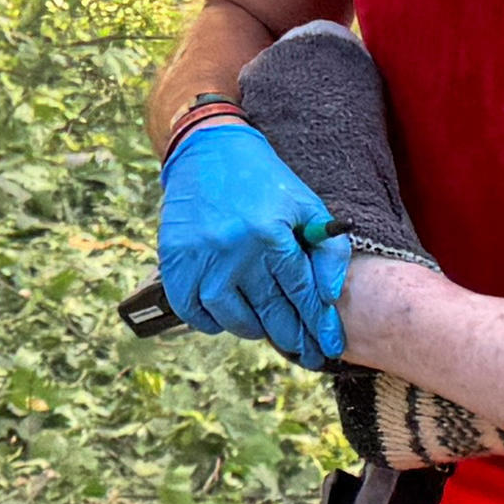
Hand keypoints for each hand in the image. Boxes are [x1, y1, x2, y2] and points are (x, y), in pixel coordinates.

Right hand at [157, 121, 351, 367]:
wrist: (207, 151)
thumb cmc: (264, 181)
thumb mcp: (305, 205)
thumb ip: (326, 249)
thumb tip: (328, 296)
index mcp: (270, 234)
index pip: (300, 292)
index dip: (317, 323)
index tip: (329, 346)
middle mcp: (234, 250)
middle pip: (269, 310)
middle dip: (293, 337)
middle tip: (306, 353)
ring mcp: (200, 258)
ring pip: (230, 317)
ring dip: (252, 329)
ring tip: (267, 327)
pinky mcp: (174, 261)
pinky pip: (192, 310)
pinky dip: (210, 322)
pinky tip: (227, 318)